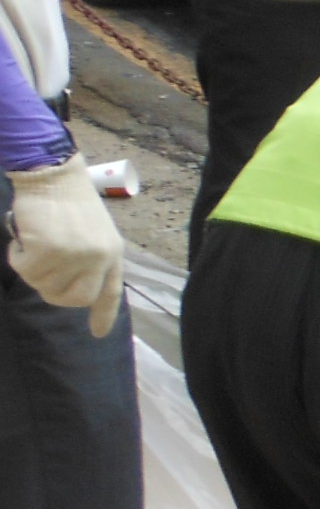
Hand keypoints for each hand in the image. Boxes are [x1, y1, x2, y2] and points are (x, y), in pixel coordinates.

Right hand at [8, 154, 123, 335]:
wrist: (54, 175)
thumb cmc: (68, 201)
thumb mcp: (93, 233)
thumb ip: (90, 260)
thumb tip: (73, 289)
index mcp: (113, 253)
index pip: (110, 292)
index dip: (102, 314)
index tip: (97, 333)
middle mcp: (99, 258)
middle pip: (73, 299)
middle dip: (53, 292)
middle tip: (42, 272)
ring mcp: (76, 256)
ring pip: (42, 284)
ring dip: (31, 266)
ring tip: (36, 241)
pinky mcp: (50, 251)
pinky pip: (25, 270)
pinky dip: (18, 256)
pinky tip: (25, 237)